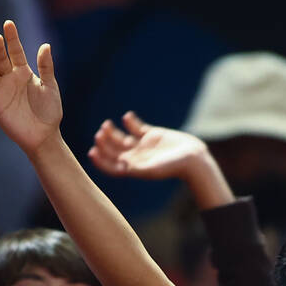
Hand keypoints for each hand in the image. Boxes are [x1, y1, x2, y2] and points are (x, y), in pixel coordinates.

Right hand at [0, 20, 61, 155]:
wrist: (44, 136)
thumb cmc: (49, 111)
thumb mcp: (50, 87)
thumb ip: (46, 67)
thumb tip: (45, 45)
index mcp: (24, 72)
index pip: (15, 51)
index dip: (12, 38)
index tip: (8, 24)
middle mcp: (10, 78)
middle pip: (0, 59)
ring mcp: (1, 90)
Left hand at [88, 112, 209, 180]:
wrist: (193, 158)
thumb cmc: (173, 167)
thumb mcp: (153, 169)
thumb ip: (137, 168)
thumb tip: (121, 164)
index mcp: (134, 168)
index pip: (111, 166)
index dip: (100, 160)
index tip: (92, 151)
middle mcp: (135, 157)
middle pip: (113, 150)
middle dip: (104, 143)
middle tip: (100, 133)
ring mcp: (142, 145)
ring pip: (121, 138)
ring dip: (112, 131)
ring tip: (107, 124)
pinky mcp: (151, 135)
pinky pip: (136, 127)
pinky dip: (130, 121)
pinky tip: (127, 117)